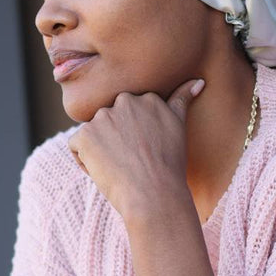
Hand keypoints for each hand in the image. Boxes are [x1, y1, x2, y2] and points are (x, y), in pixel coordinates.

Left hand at [67, 78, 204, 220]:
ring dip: (100, 150)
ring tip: (120, 167)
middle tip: (133, 161)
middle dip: (115, 140)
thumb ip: (182, 98)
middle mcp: (124, 101)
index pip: (127, 114)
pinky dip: (85, 162)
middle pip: (109, 121)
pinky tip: (105, 171)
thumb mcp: (179, 126)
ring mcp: (103, 117)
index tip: (145, 151)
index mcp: (146, 97)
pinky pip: (77, 147)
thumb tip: (199, 81)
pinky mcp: (85, 134)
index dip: (133, 136)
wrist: (155, 194)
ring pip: (93, 134)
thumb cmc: (169, 166)